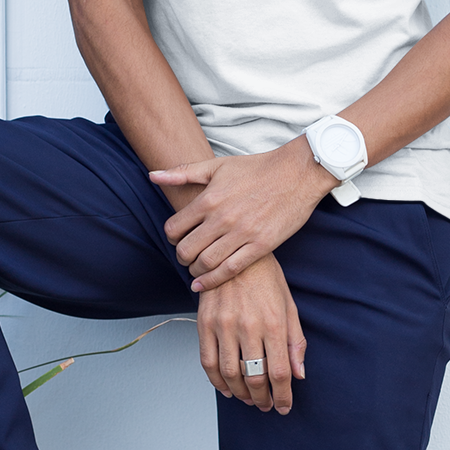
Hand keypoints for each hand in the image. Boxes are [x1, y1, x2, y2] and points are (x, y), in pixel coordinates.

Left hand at [150, 140, 332, 290]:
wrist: (297, 173)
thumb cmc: (256, 168)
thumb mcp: (217, 165)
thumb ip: (182, 172)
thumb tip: (152, 175)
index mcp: (208, 199)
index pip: (174, 229)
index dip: (171, 237)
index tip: (177, 239)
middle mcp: (222, 218)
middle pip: (186, 250)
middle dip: (181, 257)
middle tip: (185, 258)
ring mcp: (241, 234)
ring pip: (206, 263)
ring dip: (195, 271)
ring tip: (197, 269)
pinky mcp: (260, 246)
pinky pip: (230, 269)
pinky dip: (213, 280)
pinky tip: (204, 284)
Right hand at [196, 256, 306, 413]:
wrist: (234, 252)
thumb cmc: (266, 277)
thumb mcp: (289, 306)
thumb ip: (295, 342)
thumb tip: (298, 374)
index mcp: (274, 323)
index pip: (279, 372)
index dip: (283, 396)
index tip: (284, 406)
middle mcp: (248, 326)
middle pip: (255, 378)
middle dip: (262, 399)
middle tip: (266, 406)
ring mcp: (223, 325)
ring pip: (230, 375)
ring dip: (241, 394)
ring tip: (249, 399)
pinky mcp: (205, 323)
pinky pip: (208, 362)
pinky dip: (217, 381)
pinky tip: (227, 388)